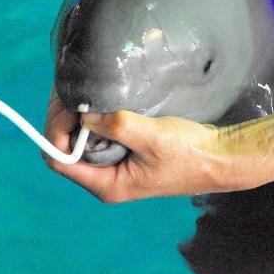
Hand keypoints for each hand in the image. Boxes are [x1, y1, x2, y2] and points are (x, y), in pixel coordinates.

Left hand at [43, 90, 237, 202]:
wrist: (218, 158)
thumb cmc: (190, 154)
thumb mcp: (153, 138)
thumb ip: (117, 127)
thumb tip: (84, 114)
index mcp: (107, 184)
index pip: (59, 161)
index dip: (55, 133)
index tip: (68, 107)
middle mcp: (103, 178)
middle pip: (63, 148)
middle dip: (61, 119)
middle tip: (69, 89)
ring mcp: (111, 165)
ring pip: (76, 140)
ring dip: (73, 115)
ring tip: (78, 89)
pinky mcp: (121, 152)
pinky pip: (93, 135)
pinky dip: (88, 116)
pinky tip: (93, 98)